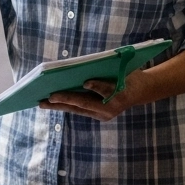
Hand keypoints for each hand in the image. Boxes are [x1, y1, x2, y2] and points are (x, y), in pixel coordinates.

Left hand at [40, 68, 159, 121]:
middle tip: (50, 96)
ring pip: (79, 109)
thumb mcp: (123, 69)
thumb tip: (83, 70)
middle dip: (67, 99)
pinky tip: (52, 103)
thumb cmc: (129, 74)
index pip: (107, 89)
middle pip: (87, 102)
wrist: (142, 90)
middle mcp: (113, 106)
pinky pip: (80, 110)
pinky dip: (66, 106)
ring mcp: (106, 114)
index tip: (86, 82)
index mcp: (122, 92)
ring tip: (42, 103)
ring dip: (60, 106)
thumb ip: (107, 71)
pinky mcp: (100, 116)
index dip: (97, 86)